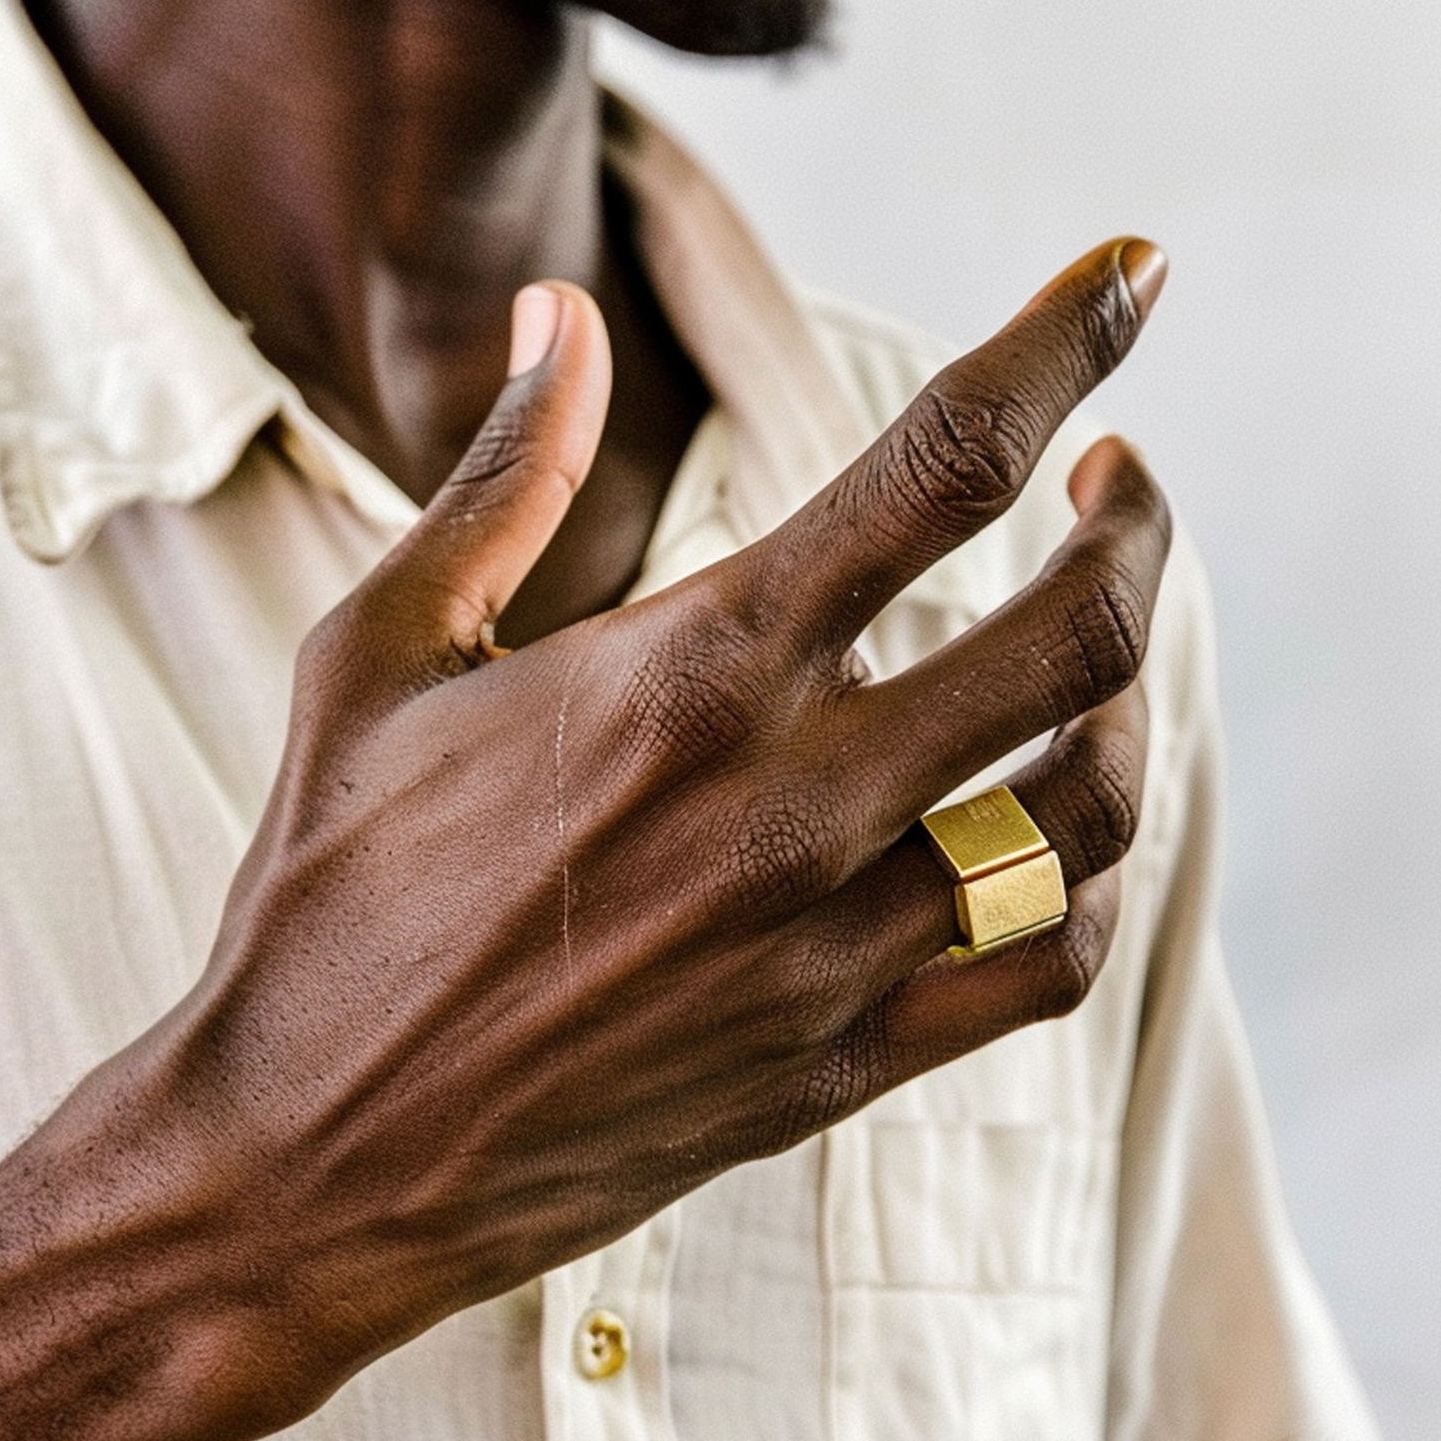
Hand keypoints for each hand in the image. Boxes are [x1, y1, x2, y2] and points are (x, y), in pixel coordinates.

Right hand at [139, 240, 1174, 1418]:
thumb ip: (501, 476)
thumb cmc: (323, 898)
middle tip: (1117, 479)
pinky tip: (1047, 831)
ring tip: (1096, 648)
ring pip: (1088, 807)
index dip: (1061, 340)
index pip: (941, 462)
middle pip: (1074, 632)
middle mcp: (793, 805)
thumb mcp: (379, 656)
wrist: (304, 1164)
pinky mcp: (842, 1067)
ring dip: (1130, 701)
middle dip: (1135, 524)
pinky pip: (1043, 969)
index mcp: (688, 672)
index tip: (1130, 276)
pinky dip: (1085, 884)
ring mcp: (833, 948)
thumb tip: (560, 313)